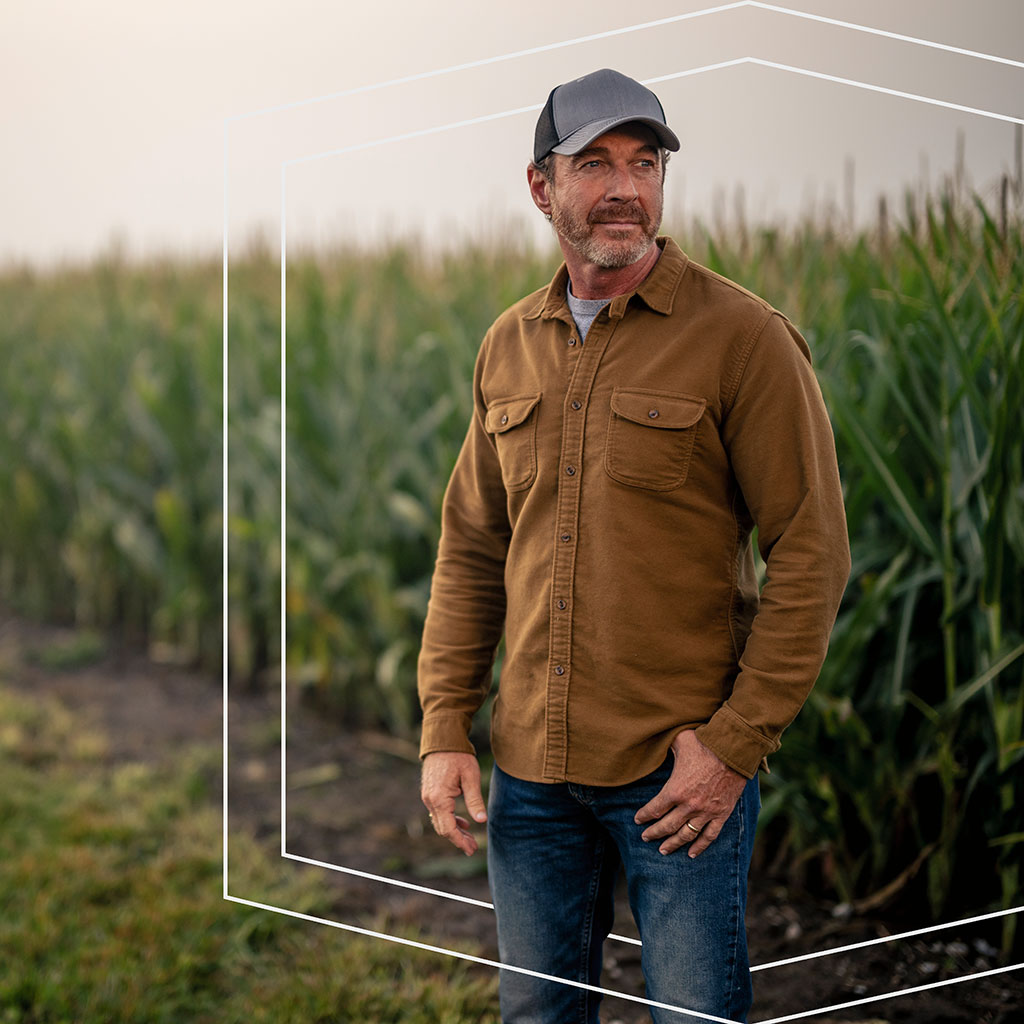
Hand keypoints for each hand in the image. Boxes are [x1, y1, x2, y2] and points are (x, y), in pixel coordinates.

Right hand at [420, 751, 487, 855]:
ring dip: (454, 830)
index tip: (471, 849)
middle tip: (473, 847)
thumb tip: (481, 820)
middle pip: (442, 828)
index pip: (449, 828)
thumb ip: (475, 799)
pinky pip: (438, 812)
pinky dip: (449, 819)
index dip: (460, 841)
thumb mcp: (471, 776)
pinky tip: (462, 821)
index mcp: (440, 798)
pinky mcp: (429, 792)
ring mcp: (428, 796)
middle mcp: (430, 800)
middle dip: (458, 839)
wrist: (442, 739)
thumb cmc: (458, 756)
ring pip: (440, 821)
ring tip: (469, 837)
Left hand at [633, 729, 747, 857]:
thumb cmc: (705, 743)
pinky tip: (691, 854)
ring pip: (686, 835)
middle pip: (667, 826)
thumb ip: (665, 745)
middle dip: (654, 833)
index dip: (644, 816)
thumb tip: (655, 740)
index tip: (637, 820)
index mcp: (675, 789)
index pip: (654, 809)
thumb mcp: (679, 741)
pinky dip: (700, 846)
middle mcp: (689, 805)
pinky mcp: (721, 814)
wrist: (734, 751)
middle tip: (645, 837)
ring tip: (663, 850)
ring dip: (673, 844)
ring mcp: (706, 812)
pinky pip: (709, 836)